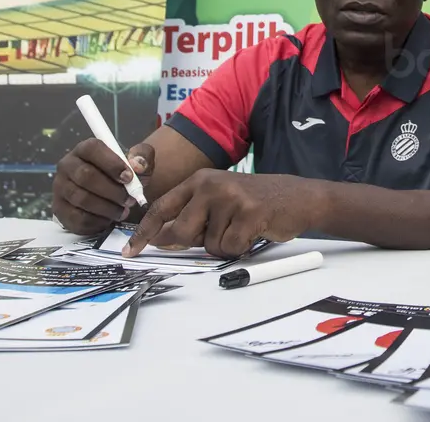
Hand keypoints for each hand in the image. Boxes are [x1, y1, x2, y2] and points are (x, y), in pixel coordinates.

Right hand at [52, 139, 151, 234]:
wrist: (109, 197)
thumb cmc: (122, 177)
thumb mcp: (136, 164)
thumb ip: (142, 158)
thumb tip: (138, 165)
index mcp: (84, 150)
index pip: (92, 149)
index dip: (112, 163)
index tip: (129, 178)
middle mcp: (67, 166)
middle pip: (86, 176)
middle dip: (112, 191)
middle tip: (130, 200)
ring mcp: (60, 188)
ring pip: (82, 199)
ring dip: (108, 208)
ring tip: (123, 211)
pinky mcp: (60, 209)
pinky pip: (78, 218)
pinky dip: (99, 221)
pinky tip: (109, 219)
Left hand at [123, 171, 318, 258]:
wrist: (297, 196)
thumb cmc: (254, 203)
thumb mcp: (219, 200)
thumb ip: (192, 216)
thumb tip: (161, 239)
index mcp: (199, 180)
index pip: (162, 208)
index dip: (144, 232)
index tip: (131, 250)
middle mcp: (211, 185)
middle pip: (180, 231)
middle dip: (191, 243)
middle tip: (216, 235)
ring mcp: (230, 198)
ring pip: (208, 244)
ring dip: (224, 245)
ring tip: (241, 227)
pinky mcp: (249, 213)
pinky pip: (230, 247)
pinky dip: (240, 248)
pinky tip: (253, 231)